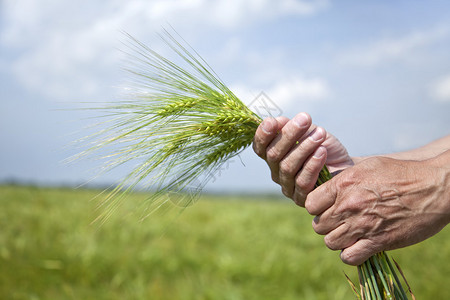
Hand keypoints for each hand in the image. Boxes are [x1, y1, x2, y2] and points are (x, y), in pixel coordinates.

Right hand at [253, 112, 352, 205]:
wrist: (346, 167)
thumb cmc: (324, 147)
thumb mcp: (309, 131)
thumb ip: (292, 126)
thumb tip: (277, 121)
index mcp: (273, 155)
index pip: (260, 146)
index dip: (262, 135)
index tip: (272, 122)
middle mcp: (276, 172)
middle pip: (273, 155)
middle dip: (288, 135)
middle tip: (305, 119)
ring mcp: (287, 187)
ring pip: (287, 167)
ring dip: (304, 147)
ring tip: (320, 134)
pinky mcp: (301, 199)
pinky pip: (302, 182)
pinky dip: (312, 165)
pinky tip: (322, 151)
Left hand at [306, 154, 449, 264]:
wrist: (435, 187)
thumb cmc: (402, 173)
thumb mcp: (368, 166)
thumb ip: (344, 178)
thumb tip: (327, 185)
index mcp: (344, 184)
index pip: (310, 203)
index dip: (317, 207)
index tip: (327, 207)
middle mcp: (349, 205)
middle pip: (318, 225)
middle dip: (327, 224)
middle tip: (340, 221)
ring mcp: (362, 225)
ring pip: (330, 242)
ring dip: (338, 240)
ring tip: (349, 233)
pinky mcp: (378, 242)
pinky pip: (349, 257)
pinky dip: (350, 254)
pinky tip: (359, 245)